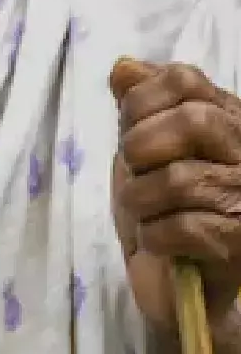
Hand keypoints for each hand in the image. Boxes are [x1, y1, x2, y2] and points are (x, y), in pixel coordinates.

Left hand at [111, 58, 240, 332]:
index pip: (186, 80)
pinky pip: (185, 227)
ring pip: (181, 179)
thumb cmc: (163, 206)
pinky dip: (154, 234)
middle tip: (133, 170)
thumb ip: (140, 104)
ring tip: (141, 210)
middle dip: (143, 145)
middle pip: (193, 121)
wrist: (179, 286)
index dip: (142, 98)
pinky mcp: (240, 244)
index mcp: (227, 118)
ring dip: (140, 198)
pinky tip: (155, 240)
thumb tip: (123, 67)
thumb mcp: (145, 147)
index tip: (126, 126)